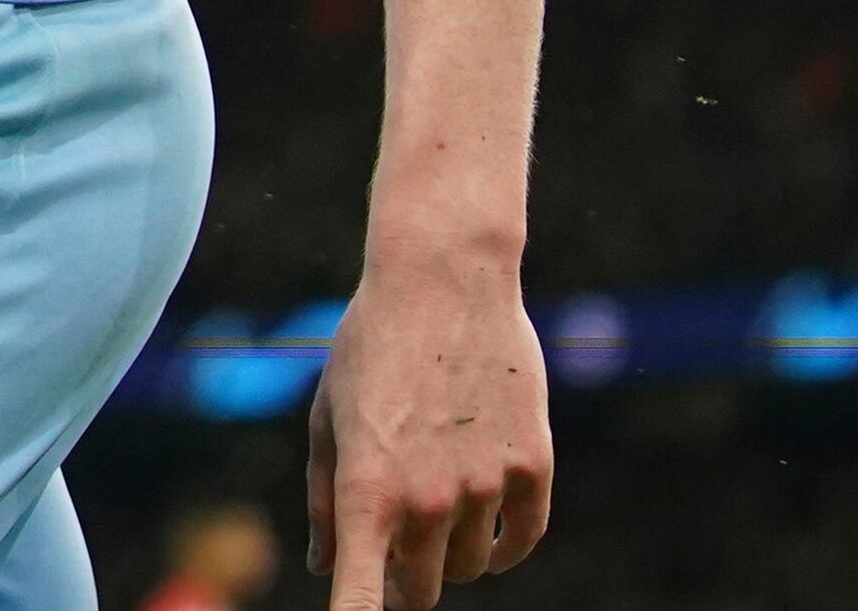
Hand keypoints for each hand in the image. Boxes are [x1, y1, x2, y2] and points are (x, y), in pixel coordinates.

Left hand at [306, 251, 552, 610]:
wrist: (443, 278)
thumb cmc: (370, 345)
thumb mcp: (328, 416)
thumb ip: (325, 498)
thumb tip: (326, 567)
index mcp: (367, 491)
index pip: (363, 596)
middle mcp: (427, 500)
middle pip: (420, 589)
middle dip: (405, 579)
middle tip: (397, 548)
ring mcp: (485, 486)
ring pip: (472, 566)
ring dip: (454, 553)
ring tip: (439, 503)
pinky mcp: (532, 467)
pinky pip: (523, 537)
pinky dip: (507, 544)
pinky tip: (491, 524)